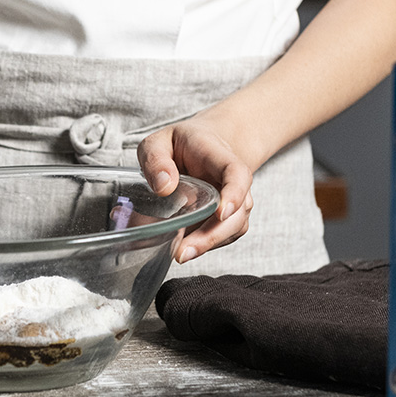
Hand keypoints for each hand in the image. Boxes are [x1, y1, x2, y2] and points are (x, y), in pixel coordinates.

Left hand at [136, 118, 254, 263]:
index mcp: (219, 156)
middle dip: (213, 235)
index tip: (221, 212)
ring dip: (209, 244)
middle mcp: (233, 181)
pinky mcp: (226, 219)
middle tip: (183, 251)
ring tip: (180, 254)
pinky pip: (224, 236)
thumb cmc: (181, 144)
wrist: (205, 145)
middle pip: (239, 211)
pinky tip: (184, 249)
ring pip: (234, 228)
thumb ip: (156, 159)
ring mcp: (234, 201)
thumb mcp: (159, 142)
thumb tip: (164, 187)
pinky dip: (207, 245)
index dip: (234, 193)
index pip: (237, 174)